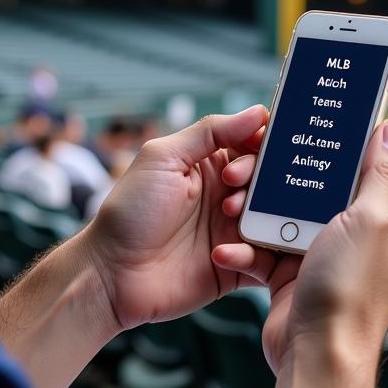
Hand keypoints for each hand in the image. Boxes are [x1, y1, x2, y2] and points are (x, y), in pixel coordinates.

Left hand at [82, 106, 267, 331]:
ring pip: (275, 218)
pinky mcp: (237, 267)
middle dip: (262, 177)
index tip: (262, 145)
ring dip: (262, 213)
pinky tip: (222, 252)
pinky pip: (266, 260)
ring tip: (230, 214)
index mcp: (211, 164)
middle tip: (233, 183)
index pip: (254, 144)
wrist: (111, 275)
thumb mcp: (163, 158)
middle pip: (271, 180)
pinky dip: (255, 254)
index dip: (262, 142)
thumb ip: (210, 131)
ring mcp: (234, 231)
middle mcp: (228, 195)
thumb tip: (257, 112)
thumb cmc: (130, 212)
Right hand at [213, 120, 387, 374]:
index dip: (375, 136)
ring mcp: (326, 253)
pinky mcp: (293, 272)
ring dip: (263, 205)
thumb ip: (381, 174)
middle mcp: (363, 233)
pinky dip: (247, 247)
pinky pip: (267, 247)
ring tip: (237, 195)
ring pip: (292, 210)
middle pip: (334, 181)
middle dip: (303, 165)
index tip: (345, 114)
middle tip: (274, 145)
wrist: (316, 356)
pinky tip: (230, 246)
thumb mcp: (373, 220)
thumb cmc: (351, 289)